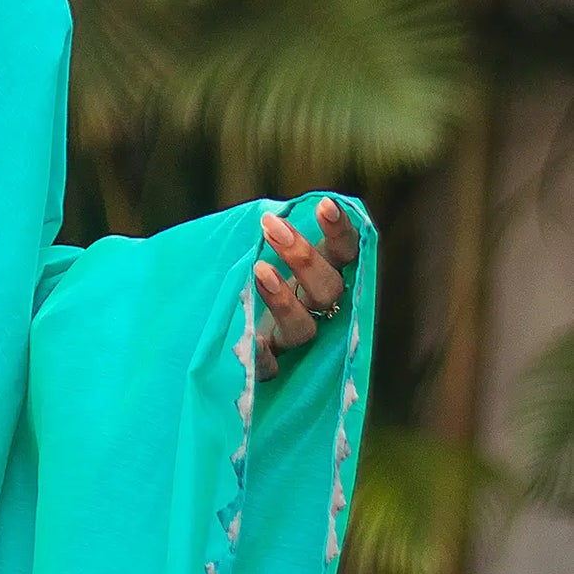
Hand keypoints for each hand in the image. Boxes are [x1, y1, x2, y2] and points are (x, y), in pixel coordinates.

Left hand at [253, 199, 357, 379]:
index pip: (344, 253)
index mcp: (321, 274)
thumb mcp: (260, 251)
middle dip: (303, 257)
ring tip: (259, 270)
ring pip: (304, 327)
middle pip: (327, 288)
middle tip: (271, 226)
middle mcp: (317, 308)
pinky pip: (272, 369)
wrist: (229, 329)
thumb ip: (273, 236)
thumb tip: (267, 214)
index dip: (340, 231)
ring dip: (284, 300)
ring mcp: (296, 340)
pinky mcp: (273, 367)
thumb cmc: (250, 276)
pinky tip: (256, 342)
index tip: (325, 204)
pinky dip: (264, 356)